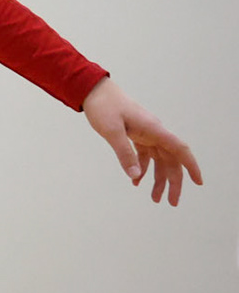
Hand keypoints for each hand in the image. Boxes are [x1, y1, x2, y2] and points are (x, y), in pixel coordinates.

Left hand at [84, 78, 202, 205]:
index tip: (198, 183)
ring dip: (158, 179)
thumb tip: (135, 176)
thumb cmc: (104, 106)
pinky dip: (142, 168)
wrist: (93, 89)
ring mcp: (146, 133)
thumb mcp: (112, 131)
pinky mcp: (136, 134)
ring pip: (159, 160)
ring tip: (154, 198)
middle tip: (171, 203)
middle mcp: (154, 132)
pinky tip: (135, 180)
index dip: (191, 166)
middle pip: (171, 160)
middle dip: (173, 182)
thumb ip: (124, 153)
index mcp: (154, 129)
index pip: (180, 149)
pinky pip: (145, 155)